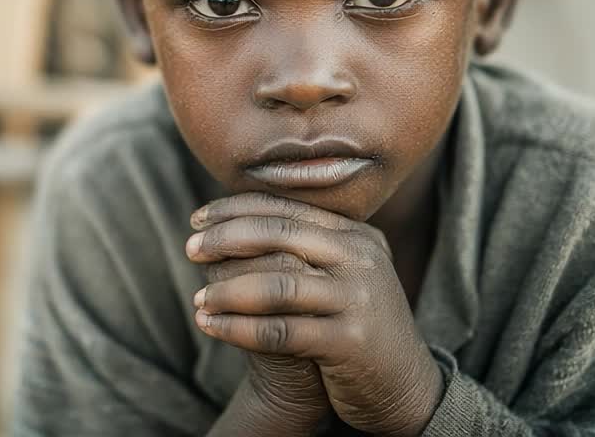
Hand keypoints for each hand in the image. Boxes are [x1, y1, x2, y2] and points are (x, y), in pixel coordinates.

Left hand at [187, 193, 443, 436]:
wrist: (404, 385)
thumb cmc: (356, 325)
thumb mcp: (345, 274)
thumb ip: (308, 245)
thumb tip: (235, 217)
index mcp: (357, 236)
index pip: (287, 209)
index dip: (236, 210)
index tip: (198, 219)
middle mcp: (361, 260)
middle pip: (279, 235)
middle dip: (226, 239)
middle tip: (190, 248)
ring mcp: (358, 299)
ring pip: (276, 285)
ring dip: (228, 291)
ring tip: (199, 300)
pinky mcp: (349, 342)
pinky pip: (280, 331)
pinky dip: (238, 328)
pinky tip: (211, 327)